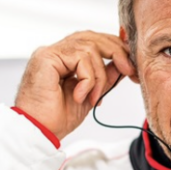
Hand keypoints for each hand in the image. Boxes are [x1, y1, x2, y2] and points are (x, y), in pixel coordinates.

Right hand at [15, 31, 134, 138]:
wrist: (39, 131)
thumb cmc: (57, 118)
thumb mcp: (91, 94)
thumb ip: (105, 77)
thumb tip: (123, 65)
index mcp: (65, 58)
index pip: (94, 41)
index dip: (115, 48)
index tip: (131, 65)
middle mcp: (56, 52)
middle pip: (93, 37)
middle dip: (116, 52)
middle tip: (129, 71)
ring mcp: (50, 52)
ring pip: (89, 47)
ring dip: (99, 75)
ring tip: (93, 97)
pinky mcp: (46, 57)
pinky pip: (80, 57)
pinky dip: (87, 79)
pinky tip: (80, 95)